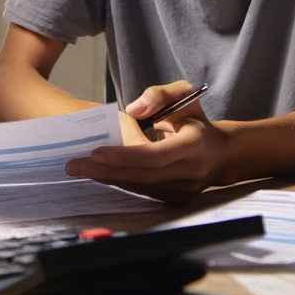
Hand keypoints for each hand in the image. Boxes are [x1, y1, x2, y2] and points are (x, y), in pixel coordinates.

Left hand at [66, 81, 227, 202]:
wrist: (219, 155)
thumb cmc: (197, 121)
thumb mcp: (185, 96)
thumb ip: (160, 95)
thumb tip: (134, 109)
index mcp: (194, 145)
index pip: (155, 156)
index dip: (125, 156)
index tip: (97, 152)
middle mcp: (189, 173)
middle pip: (142, 176)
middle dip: (106, 170)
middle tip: (74, 164)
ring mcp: (182, 191)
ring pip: (139, 187)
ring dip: (108, 178)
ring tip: (79, 168)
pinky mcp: (174, 200)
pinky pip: (142, 191)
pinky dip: (119, 181)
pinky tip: (98, 173)